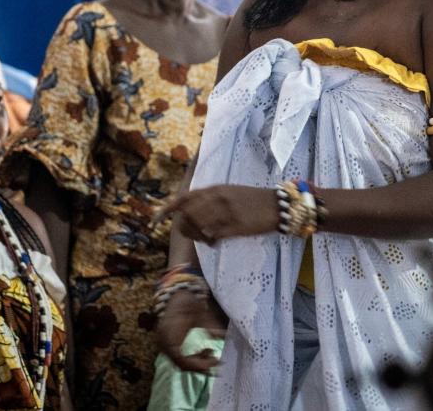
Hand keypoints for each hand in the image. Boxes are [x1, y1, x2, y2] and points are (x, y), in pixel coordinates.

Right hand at [155, 290, 226, 371]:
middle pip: (182, 365)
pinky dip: (192, 358)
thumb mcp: (202, 312)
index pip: (182, 360)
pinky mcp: (167, 345)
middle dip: (201, 366)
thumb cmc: (188, 302)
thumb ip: (211, 325)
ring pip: (181, 363)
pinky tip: (203, 350)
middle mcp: (163, 343)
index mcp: (170, 335)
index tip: (216, 361)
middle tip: (217, 360)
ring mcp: (164, 345)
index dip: (199, 365)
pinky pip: (179, 358)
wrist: (176, 295)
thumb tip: (222, 335)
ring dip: (197, 362)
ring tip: (212, 352)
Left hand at [157, 185, 278, 242]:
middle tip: (193, 235)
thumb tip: (191, 207)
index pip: (185, 198)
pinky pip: (213, 235)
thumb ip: (211, 197)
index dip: (167, 208)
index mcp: (216, 189)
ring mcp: (226, 212)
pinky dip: (209, 241)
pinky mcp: (235, 226)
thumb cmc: (253, 199)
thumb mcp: (230, 192)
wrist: (277, 205)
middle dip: (184, 227)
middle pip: (188, 214)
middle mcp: (218, 198)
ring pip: (199, 225)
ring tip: (205, 239)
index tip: (155, 219)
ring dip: (197, 236)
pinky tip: (214, 243)